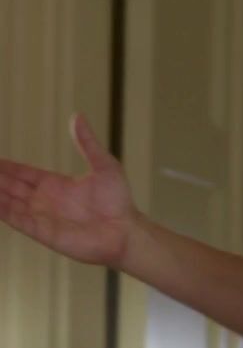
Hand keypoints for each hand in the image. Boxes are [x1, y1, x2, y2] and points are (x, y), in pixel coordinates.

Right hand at [0, 113, 136, 265]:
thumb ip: (87, 143)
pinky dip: (1, 210)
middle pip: (10, 186)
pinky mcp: (41, 231)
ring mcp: (41, 216)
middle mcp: (44, 200)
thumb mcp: (104, 165)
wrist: (124, 231)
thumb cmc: (118, 200)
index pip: (22, 173)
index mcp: (55, 185)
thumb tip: (77, 116)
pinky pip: (15, 219)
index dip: (5, 167)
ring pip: (7, 202)